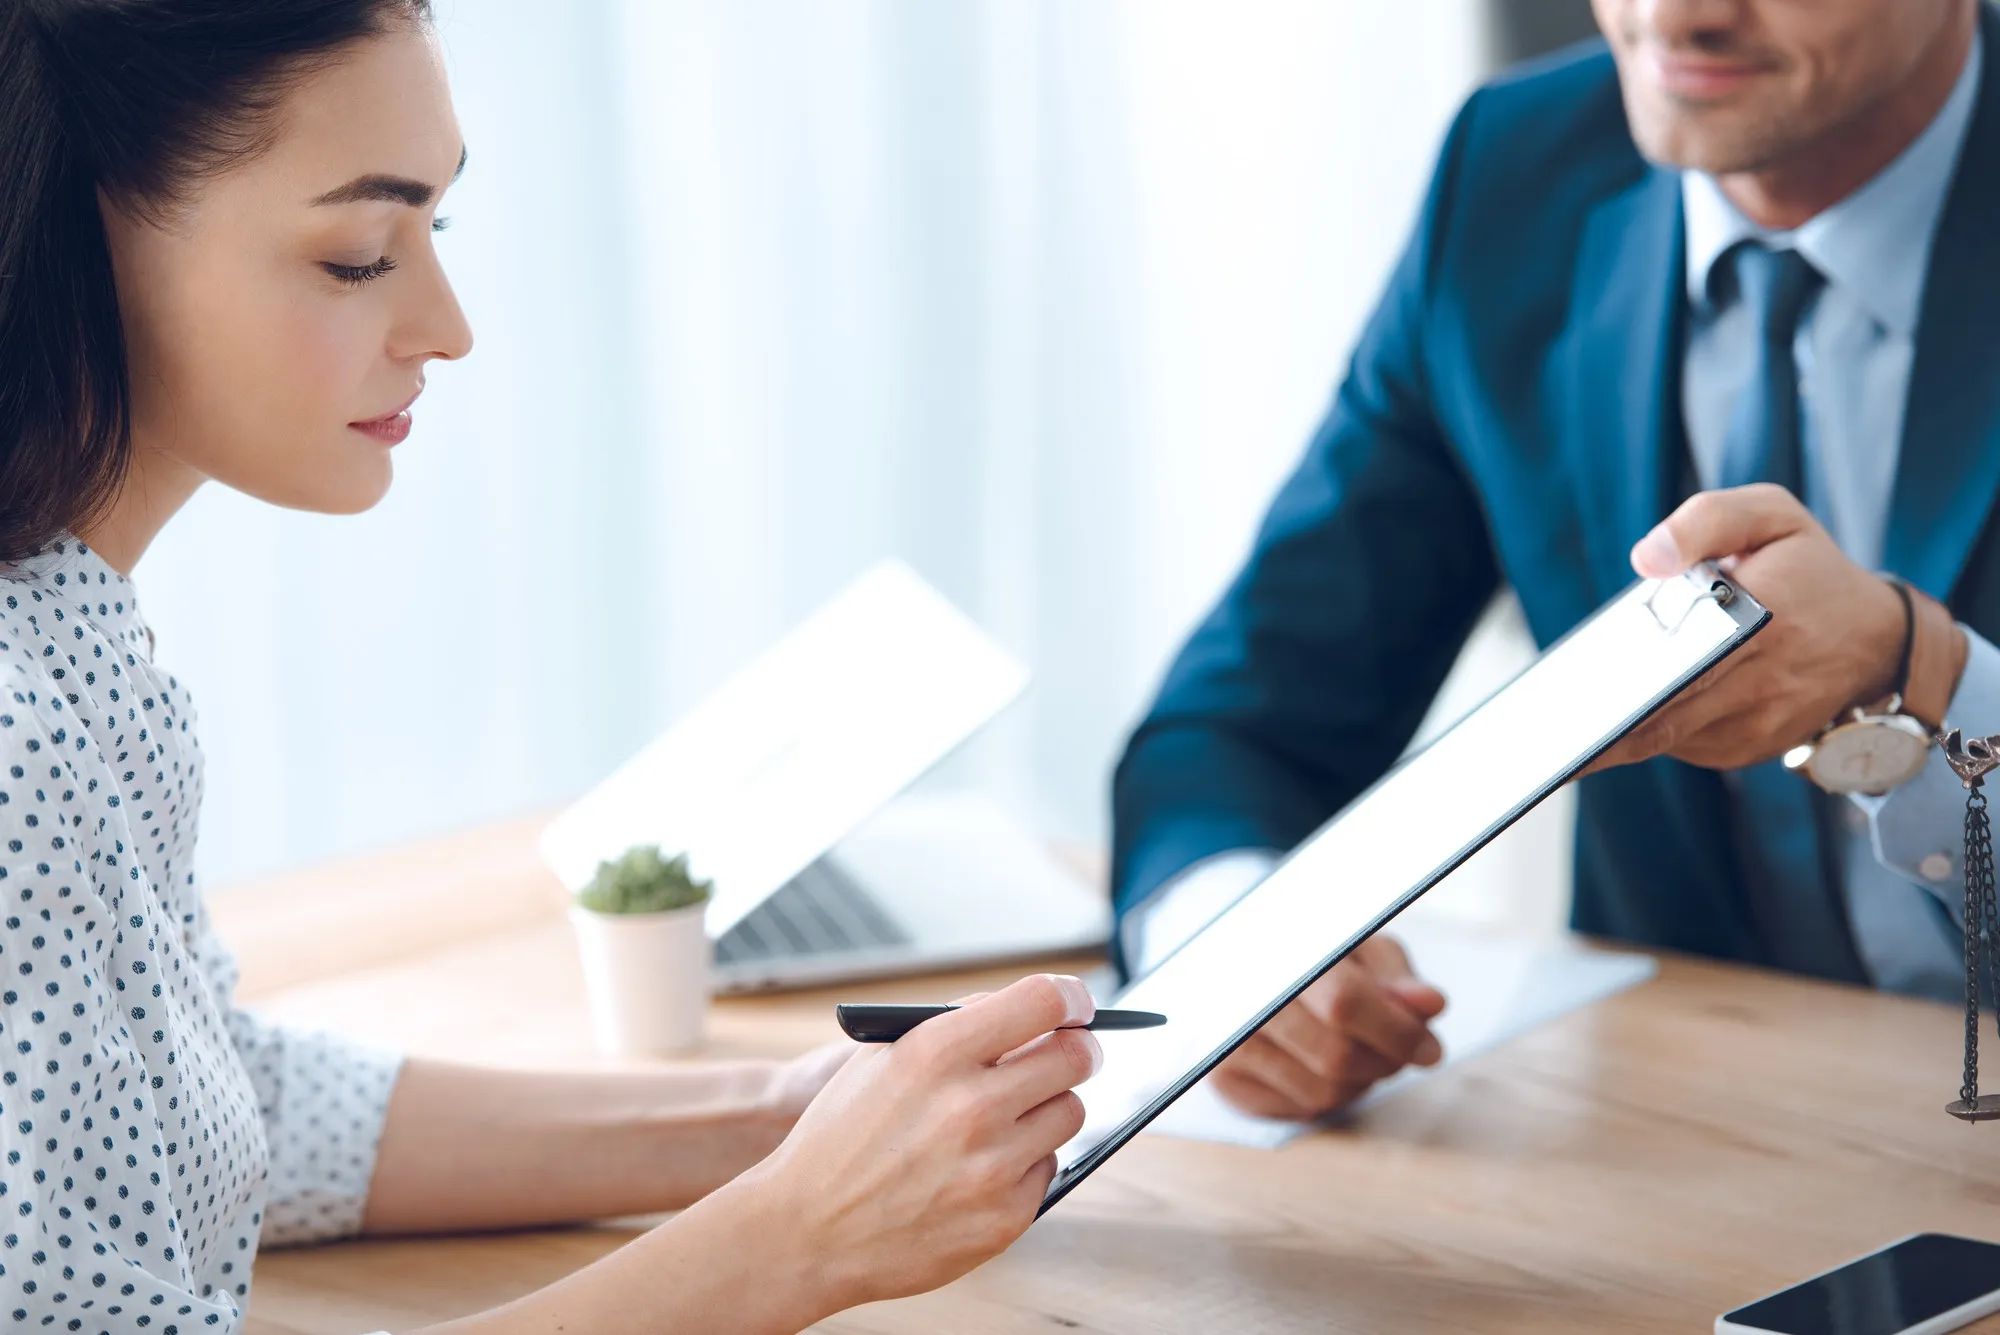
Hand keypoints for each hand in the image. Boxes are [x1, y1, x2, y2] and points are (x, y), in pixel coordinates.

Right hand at [742, 973, 1098, 1312]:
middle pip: (1074, 1057)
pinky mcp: (1005, 1217)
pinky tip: (985, 1165)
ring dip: (1049, 1106)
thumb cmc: (841, 1138)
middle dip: (1076, 1049)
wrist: (807, 1232)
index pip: (1041, 1002)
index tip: (1076, 1003)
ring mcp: (991, 1166)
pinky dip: (1026, 1161)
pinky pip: (1049, 1166)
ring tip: (1012, 1113)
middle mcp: (969, 1106)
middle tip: (1071, 1052)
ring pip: (1070, 1111)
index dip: (1069, 997)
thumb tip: (1033, 1011)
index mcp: (934, 1053)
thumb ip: (955, 1026)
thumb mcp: (879, 1059)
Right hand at [1209, 935, 1443, 1118]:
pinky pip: (1300, 1110)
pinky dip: (1329, 1097)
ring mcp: (1228, 1041)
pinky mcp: (1224, 1078)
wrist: (1243, 970)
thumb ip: (1396, 977)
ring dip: (1360, 1083)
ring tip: (1362, 1053)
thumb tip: (1429, 1004)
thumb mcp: (1358, 949)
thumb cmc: (1313, 956)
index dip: (1395, 1031)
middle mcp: (1243, 995)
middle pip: (1336, 1056)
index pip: (1344, 1003)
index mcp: (1280, 948)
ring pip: (1322, 1092)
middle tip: (1400, 1051)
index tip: (1428, 1048)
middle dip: (1384, 1062)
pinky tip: (1327, 1067)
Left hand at [1593, 484, 1954, 772]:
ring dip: (1612, 729)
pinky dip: (1647, 728)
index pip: (1677, 666)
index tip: (1563, 709)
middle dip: (1595, 727)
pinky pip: (1680, 744)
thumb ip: (1706, 520)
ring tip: (1560, 721)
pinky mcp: (1746, 749)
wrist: (1878, 639)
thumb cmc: (1810, 570)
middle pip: (1658, 717)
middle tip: (1538, 728)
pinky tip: (1615, 714)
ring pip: (1662, 736)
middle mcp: (1761, 680)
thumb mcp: (1770, 516)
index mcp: (1764, 616)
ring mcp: (1754, 725)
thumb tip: (1645, 558)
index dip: (1618, 696)